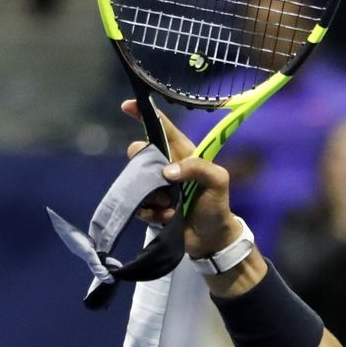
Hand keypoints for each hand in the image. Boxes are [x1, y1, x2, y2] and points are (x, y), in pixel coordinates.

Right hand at [122, 99, 242, 259]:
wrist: (211, 240)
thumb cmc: (217, 205)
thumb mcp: (218, 181)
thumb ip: (198, 168)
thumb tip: (167, 172)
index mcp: (184, 153)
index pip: (163, 128)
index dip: (145, 114)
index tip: (127, 106)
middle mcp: (168, 166)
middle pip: (140, 152)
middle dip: (144, 166)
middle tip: (163, 183)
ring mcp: (157, 186)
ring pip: (136, 180)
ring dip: (152, 196)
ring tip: (172, 207)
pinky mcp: (150, 206)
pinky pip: (138, 204)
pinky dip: (151, 213)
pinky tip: (168, 218)